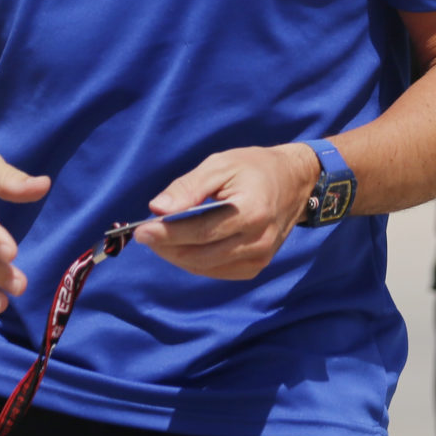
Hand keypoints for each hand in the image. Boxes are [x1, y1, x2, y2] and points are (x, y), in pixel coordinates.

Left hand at [134, 144, 320, 280]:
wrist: (294, 182)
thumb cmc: (254, 168)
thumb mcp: (221, 165)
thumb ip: (189, 187)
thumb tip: (158, 209)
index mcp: (251, 212)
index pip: (200, 231)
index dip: (167, 233)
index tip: (141, 230)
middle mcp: (258, 241)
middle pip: (200, 254)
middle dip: (167, 247)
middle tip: (144, 235)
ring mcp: (259, 258)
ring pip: (205, 267)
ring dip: (177, 256)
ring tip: (159, 239)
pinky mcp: (256, 267)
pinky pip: (217, 271)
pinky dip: (195, 261)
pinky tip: (183, 247)